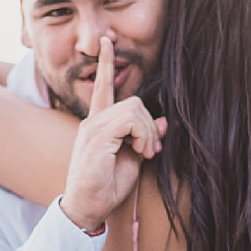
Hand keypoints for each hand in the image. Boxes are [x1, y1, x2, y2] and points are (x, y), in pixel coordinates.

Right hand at [60, 38, 165, 230]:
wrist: (87, 208)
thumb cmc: (106, 187)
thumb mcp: (133, 160)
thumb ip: (144, 137)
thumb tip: (163, 121)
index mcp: (98, 124)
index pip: (102, 87)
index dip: (106, 64)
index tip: (107, 42)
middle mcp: (93, 122)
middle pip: (133, 101)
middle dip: (150, 125)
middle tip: (151, 150)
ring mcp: (93, 128)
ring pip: (134, 108)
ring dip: (148, 132)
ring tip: (144, 153)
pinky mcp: (98, 138)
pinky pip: (130, 121)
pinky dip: (143, 135)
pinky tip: (140, 152)